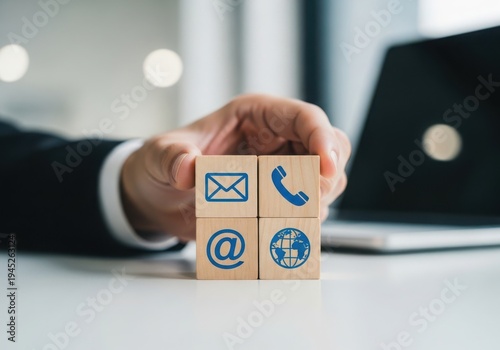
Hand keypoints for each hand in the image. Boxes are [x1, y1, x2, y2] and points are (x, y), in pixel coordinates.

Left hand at [120, 94, 350, 241]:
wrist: (159, 196)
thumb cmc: (165, 163)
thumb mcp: (160, 156)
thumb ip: (173, 158)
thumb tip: (189, 169)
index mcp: (256, 117)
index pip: (303, 118)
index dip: (322, 138)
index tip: (326, 166)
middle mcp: (276, 141)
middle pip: (329, 148)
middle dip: (325, 175)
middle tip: (307, 202)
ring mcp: (281, 171)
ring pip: (323, 182)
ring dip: (312, 203)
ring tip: (279, 219)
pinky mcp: (277, 199)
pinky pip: (305, 210)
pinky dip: (299, 223)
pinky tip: (273, 231)